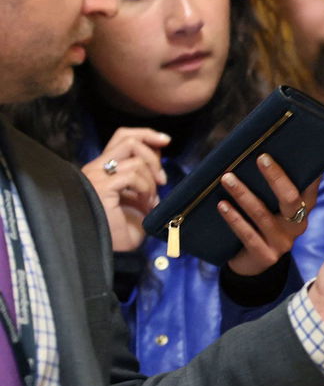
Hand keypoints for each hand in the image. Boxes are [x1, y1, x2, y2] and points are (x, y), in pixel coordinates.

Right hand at [81, 127, 169, 250]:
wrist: (110, 250)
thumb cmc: (122, 228)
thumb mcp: (138, 196)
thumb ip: (143, 176)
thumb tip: (158, 158)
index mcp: (103, 169)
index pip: (123, 138)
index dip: (146, 135)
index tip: (165, 141)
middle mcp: (96, 169)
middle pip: (127, 139)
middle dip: (152, 153)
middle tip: (162, 179)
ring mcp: (97, 176)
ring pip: (135, 160)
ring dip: (151, 180)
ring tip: (150, 200)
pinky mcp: (101, 187)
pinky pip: (132, 176)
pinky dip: (146, 189)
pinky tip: (145, 204)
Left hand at [218, 153, 319, 275]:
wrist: (252, 265)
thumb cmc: (262, 227)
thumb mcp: (275, 210)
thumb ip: (276, 190)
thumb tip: (265, 155)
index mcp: (304, 210)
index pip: (310, 186)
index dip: (309, 170)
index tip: (296, 150)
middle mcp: (298, 226)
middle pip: (291, 199)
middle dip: (276, 177)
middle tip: (261, 158)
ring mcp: (282, 242)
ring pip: (262, 215)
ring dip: (243, 194)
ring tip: (227, 178)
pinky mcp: (265, 255)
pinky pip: (247, 234)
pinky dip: (234, 218)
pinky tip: (222, 205)